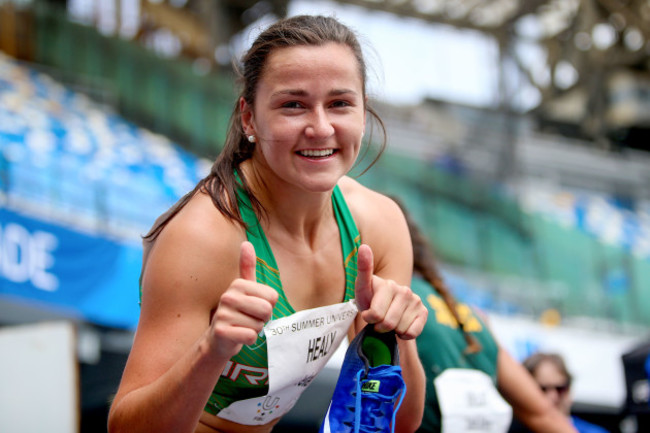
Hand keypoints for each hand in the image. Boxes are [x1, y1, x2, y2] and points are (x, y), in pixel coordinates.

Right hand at [208, 241, 277, 358]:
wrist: (219, 339)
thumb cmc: (238, 312)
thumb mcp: (244, 289)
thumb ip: (247, 267)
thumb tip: (246, 243)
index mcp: (238, 284)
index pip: (272, 297)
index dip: (268, 306)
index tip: (253, 308)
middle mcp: (228, 296)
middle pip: (267, 310)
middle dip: (262, 319)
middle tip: (249, 319)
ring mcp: (223, 314)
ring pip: (259, 325)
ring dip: (254, 330)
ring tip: (242, 327)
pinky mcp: (221, 331)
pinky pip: (250, 336)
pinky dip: (249, 340)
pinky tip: (238, 336)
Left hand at [355, 244, 426, 338]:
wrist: (384, 312)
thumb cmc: (370, 300)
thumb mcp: (362, 288)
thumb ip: (363, 269)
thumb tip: (364, 246)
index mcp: (388, 285)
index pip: (375, 314)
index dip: (369, 318)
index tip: (368, 314)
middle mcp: (404, 290)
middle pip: (387, 323)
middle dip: (380, 326)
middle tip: (378, 320)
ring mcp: (415, 300)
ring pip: (400, 329)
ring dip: (392, 330)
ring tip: (389, 320)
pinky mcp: (424, 312)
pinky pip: (412, 332)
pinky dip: (404, 334)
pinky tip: (400, 325)